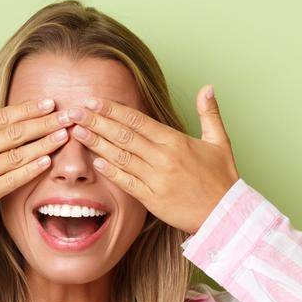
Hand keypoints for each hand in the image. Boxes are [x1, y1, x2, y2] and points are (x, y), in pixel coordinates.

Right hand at [0, 81, 72, 243]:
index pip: (1, 117)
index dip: (27, 109)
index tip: (49, 102)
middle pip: (13, 133)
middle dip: (44, 123)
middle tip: (69, 115)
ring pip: (15, 155)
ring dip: (42, 144)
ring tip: (65, 135)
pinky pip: (9, 181)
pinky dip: (28, 170)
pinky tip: (46, 162)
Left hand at [63, 84, 239, 234]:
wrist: (227, 214)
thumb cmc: (222, 179)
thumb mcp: (220, 142)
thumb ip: (209, 113)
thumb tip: (208, 87)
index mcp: (175, 140)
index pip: (137, 120)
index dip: (112, 110)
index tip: (93, 101)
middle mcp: (163, 157)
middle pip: (124, 135)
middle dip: (97, 122)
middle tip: (74, 112)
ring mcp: (157, 179)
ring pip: (122, 157)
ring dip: (97, 143)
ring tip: (77, 132)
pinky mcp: (153, 200)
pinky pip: (128, 183)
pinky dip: (112, 172)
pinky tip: (96, 161)